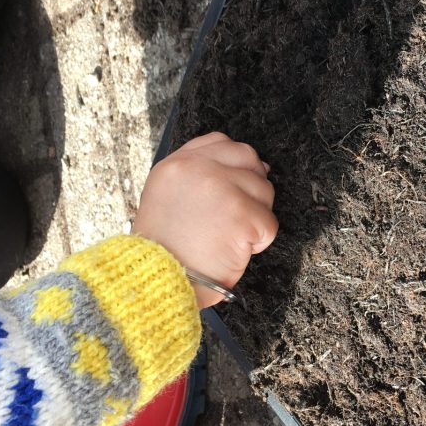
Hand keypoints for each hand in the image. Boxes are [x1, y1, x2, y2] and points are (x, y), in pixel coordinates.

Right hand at [133, 132, 277, 308]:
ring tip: (229, 237)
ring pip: (264, 191)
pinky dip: (259, 242)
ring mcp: (221, 188)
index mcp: (176, 164)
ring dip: (255, 217)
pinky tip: (235, 250)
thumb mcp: (167, 198)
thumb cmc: (165, 250)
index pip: (222, 143)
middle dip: (250, 188)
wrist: (156, 283)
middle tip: (235, 217)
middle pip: (249, 160)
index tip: (233, 186)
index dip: (235, 165)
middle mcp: (198, 168)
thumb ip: (199, 176)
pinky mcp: (241, 214)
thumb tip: (252, 167)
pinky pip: (269, 223)